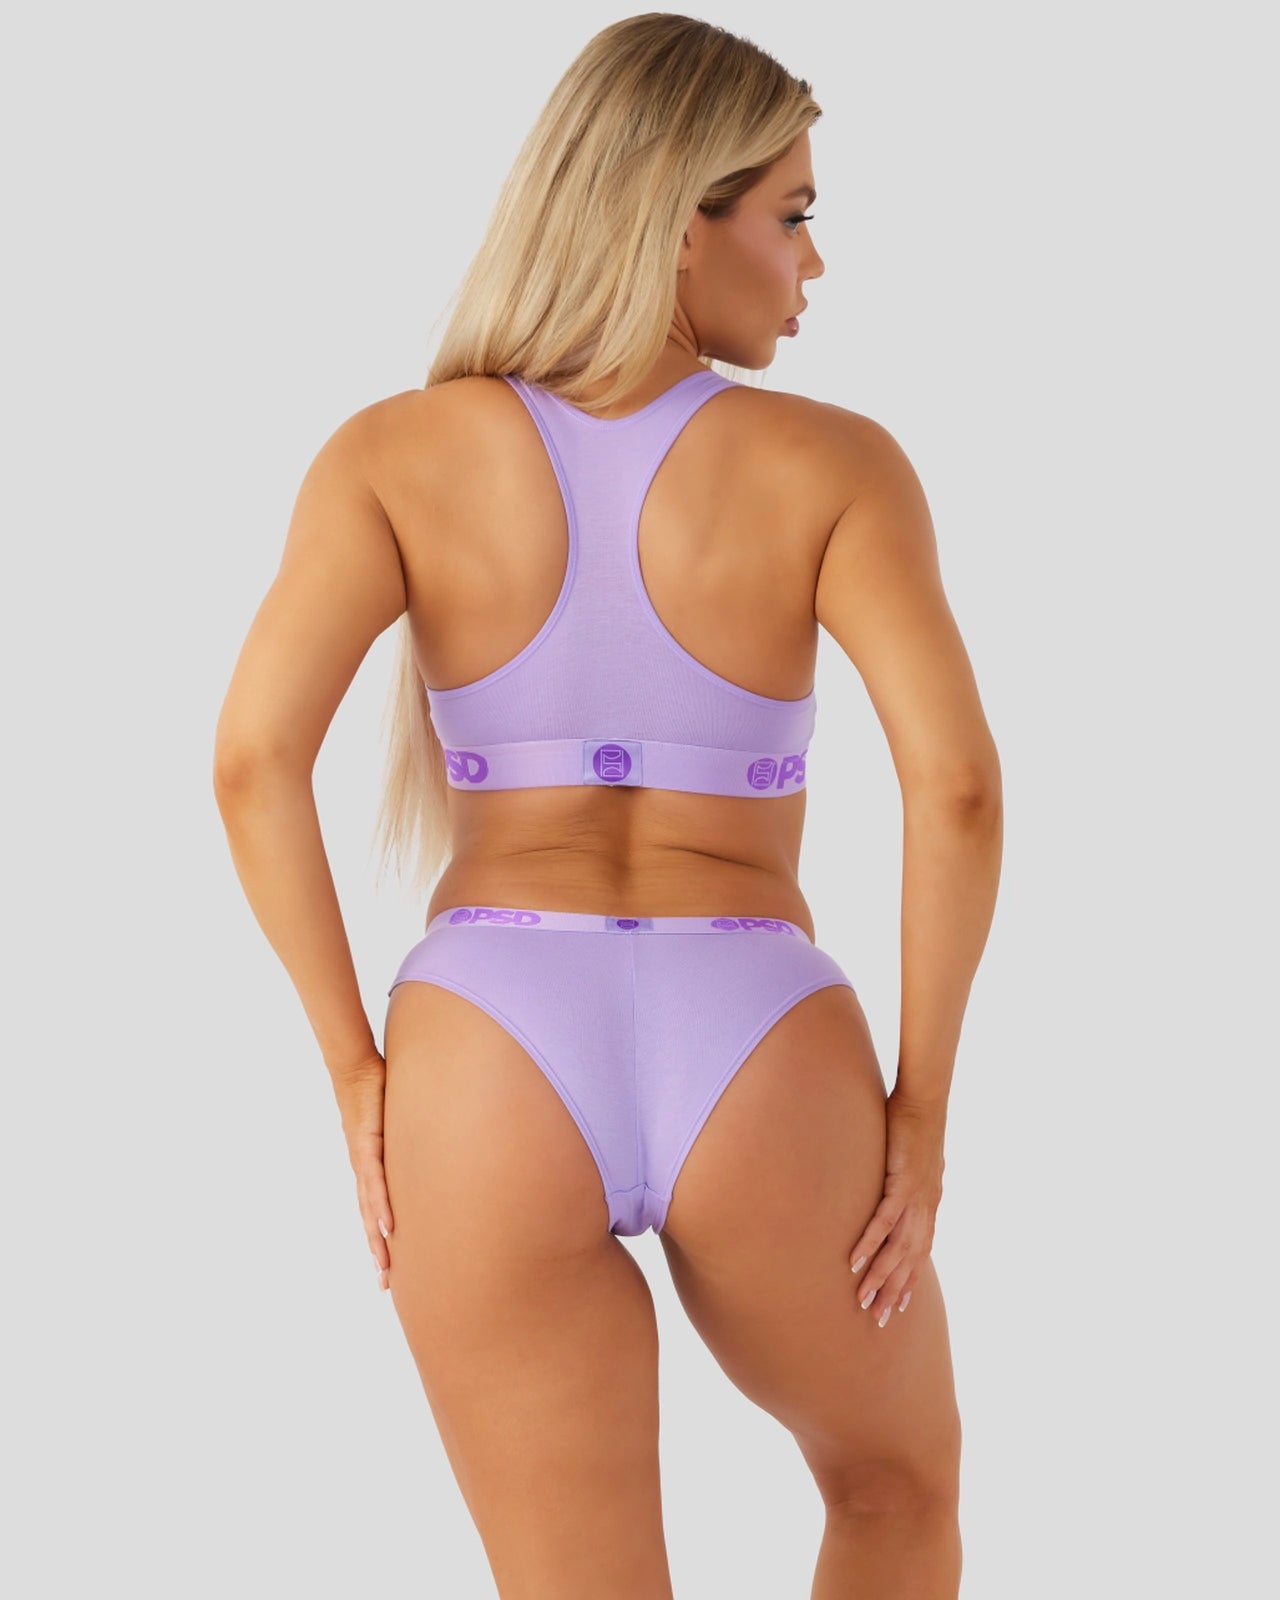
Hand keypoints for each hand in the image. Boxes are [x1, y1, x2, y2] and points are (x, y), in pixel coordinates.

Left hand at [332, 1052, 393, 1292]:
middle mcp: (364, 1170)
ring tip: (385, 1268)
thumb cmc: (379, 1091)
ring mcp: (364, 1160)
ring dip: (376, 1240)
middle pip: (369, 1221)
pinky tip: (386, 1226)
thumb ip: (413, 1141)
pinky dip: (380, 1205)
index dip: (380, 1243)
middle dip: (377, 1254)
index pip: (374, 1212)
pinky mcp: (367, 1145)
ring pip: (369, 1209)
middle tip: (384, 1287)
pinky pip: (375, 1181)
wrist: (357, 1068)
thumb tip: (436, 1149)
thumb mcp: (400, 1125)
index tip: (388, 1271)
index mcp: (371, 1169)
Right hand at [847, 1088, 945, 1325]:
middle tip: (877, 1320)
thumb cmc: (915, 1124)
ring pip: (898, 1248)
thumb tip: (896, 1184)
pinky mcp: (901, 1182)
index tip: (897, 1307)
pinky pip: (884, 1220)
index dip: (909, 1281)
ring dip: (880, 1276)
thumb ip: (905, 1179)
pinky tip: (856, 1261)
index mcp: (929, 1204)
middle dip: (894, 1292)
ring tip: (863, 1300)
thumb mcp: (913, 1159)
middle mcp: (926, 1208)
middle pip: (910, 1260)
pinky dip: (870, 1243)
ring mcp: (916, 1197)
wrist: (925, 1101)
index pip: (920, 1253)